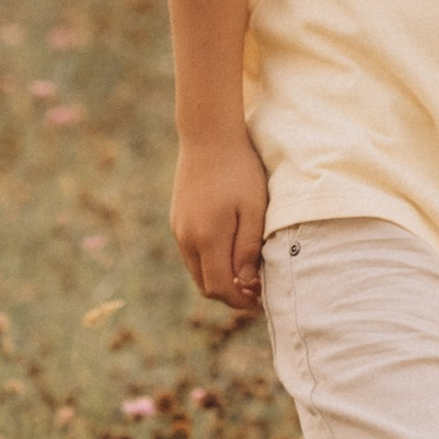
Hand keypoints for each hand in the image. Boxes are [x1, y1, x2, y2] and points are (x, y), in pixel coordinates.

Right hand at [171, 132, 268, 315]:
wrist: (208, 137)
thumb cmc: (239, 171)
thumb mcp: (254, 209)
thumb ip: (249, 248)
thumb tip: (246, 283)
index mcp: (207, 238)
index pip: (219, 288)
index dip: (240, 301)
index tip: (261, 299)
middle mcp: (187, 239)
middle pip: (205, 285)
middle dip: (230, 294)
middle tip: (256, 289)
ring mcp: (178, 229)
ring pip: (197, 271)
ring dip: (219, 278)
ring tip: (246, 271)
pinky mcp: (177, 220)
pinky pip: (192, 253)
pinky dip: (210, 262)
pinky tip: (230, 250)